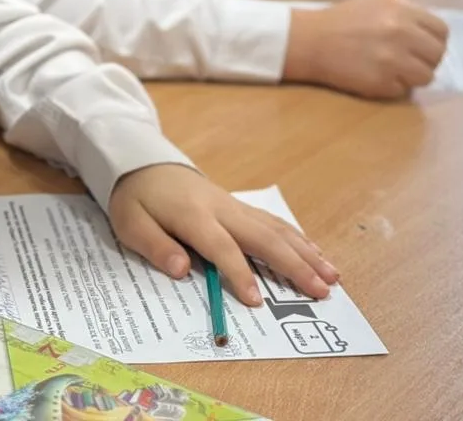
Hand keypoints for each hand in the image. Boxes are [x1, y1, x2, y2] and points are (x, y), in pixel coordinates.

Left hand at [109, 164, 337, 305]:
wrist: (143, 161)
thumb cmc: (136, 199)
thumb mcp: (131, 223)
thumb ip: (155, 246)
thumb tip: (181, 270)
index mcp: (193, 215)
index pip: (221, 247)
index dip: (238, 274)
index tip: (256, 301)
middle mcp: (221, 209)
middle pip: (263, 237)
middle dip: (294, 265)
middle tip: (320, 291)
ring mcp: (234, 206)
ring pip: (276, 229)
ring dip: (305, 253)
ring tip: (332, 277)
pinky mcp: (239, 207)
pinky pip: (273, 222)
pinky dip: (297, 238)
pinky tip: (316, 253)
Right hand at [283, 0, 448, 98]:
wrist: (311, 41)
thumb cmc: (343, 22)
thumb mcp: (378, 6)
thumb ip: (407, 18)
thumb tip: (430, 37)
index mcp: (402, 10)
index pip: (441, 31)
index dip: (433, 40)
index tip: (423, 46)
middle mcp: (402, 33)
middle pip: (437, 54)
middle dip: (426, 59)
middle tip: (409, 61)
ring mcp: (393, 59)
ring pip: (426, 76)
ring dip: (413, 76)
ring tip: (393, 70)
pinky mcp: (382, 82)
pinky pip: (404, 90)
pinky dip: (393, 86)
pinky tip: (375, 76)